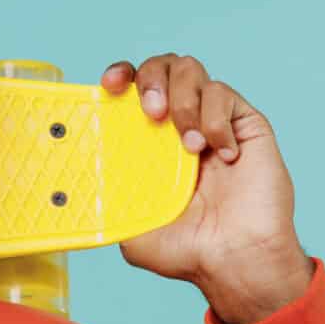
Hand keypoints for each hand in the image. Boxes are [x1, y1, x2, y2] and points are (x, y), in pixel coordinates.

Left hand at [101, 54, 306, 294]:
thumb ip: (110, 203)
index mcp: (151, 142)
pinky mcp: (245, 124)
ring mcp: (213, 121)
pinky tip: (224, 155)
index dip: (122, 74)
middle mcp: (181, 124)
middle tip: (153, 114)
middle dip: (152, 80)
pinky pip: (224, 95)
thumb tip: (79, 189)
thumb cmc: (189, 249)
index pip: (133, 87)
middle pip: (162, 65)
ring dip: (184, 102)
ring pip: (192, 70)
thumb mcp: (132, 231)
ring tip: (190, 148)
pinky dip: (217, 121)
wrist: (236, 258)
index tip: (111, 85)